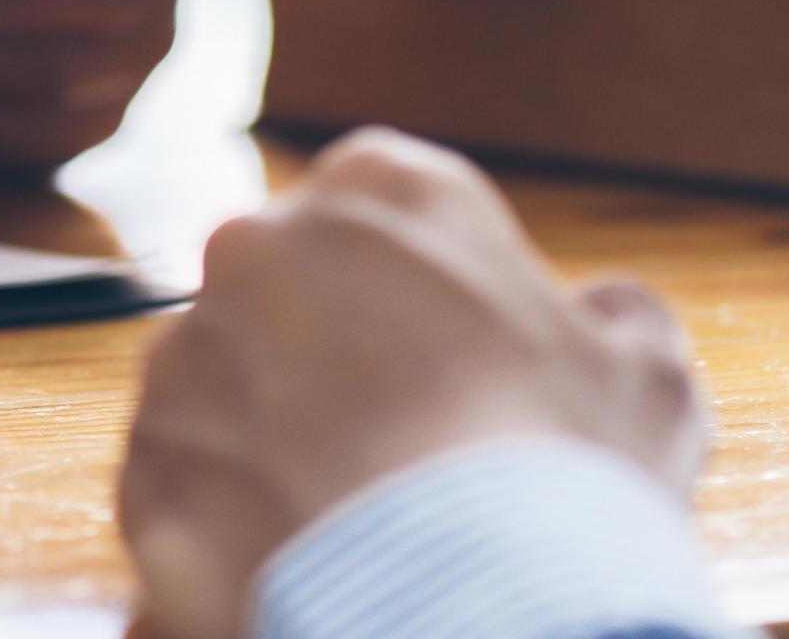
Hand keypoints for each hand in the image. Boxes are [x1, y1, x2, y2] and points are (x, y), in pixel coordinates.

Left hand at [117, 130, 708, 638]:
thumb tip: (601, 310)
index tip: (458, 362)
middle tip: (402, 448)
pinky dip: (228, 523)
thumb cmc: (565, 480)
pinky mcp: (142, 464)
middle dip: (330, 357)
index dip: (426, 292)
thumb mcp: (647, 375)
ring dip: (271, 438)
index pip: (385, 208)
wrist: (464, 609)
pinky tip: (300, 560)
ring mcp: (185, 356)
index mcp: (381, 192)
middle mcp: (258, 249)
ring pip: (223, 387)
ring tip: (352, 518)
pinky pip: (183, 487)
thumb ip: (616, 316)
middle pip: (287, 291)